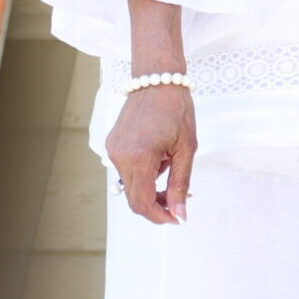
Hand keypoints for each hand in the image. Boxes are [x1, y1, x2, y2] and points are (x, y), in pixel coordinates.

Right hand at [105, 84, 196, 224]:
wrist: (158, 80)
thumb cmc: (177, 110)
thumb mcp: (187, 148)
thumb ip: (180, 183)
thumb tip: (180, 213)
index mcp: (138, 157)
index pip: (141, 202)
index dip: (159, 216)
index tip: (176, 219)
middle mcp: (118, 156)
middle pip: (134, 196)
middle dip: (157, 203)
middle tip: (179, 200)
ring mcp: (112, 150)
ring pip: (131, 183)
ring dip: (152, 184)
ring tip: (172, 160)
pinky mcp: (111, 145)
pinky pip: (127, 168)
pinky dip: (144, 170)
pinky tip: (160, 153)